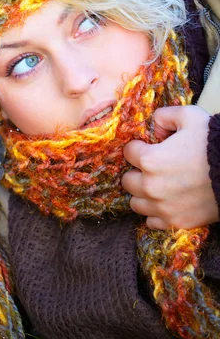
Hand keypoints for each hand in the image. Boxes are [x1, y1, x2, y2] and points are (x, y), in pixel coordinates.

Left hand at [121, 105, 218, 229]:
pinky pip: (152, 222)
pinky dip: (155, 213)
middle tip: (153, 167)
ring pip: (136, 203)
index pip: (128, 152)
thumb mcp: (189, 116)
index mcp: (150, 160)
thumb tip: (154, 127)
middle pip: (127, 181)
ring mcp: (163, 207)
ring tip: (158, 185)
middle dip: (137, 172)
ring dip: (143, 194)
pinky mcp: (177, 222)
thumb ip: (164, 116)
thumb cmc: (215, 143)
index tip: (149, 147)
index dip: (139, 147)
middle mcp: (151, 186)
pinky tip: (166, 202)